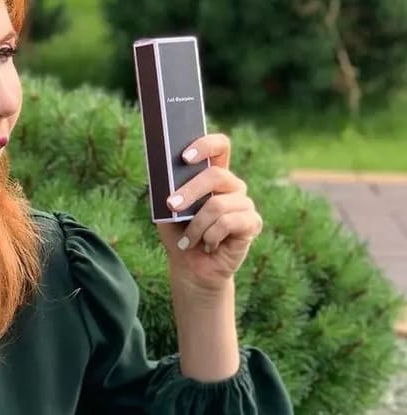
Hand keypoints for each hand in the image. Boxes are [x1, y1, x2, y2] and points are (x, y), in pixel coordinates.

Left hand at [154, 133, 263, 292]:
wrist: (192, 269)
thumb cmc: (179, 237)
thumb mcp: (166, 213)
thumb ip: (166, 193)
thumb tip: (162, 180)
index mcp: (214, 177)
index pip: (219, 147)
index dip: (205, 145)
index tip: (185, 157)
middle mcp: (233, 186)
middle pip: (215, 175)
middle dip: (189, 192)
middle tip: (171, 206)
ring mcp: (245, 204)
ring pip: (218, 205)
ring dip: (196, 226)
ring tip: (189, 241)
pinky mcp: (252, 223)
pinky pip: (228, 223)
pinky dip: (210, 237)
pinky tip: (209, 246)